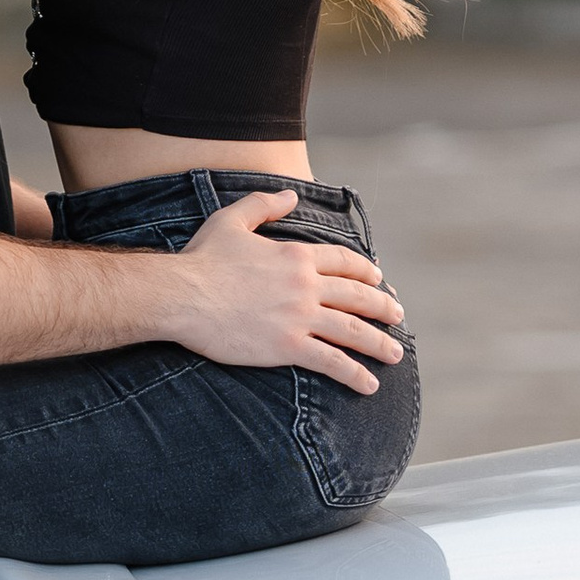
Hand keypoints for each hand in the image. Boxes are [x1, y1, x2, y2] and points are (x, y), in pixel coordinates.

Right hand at [162, 191, 405, 394]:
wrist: (181, 295)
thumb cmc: (201, 260)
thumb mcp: (231, 220)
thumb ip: (264, 205)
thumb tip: (292, 195)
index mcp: (296, 255)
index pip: (344, 262)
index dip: (366, 272)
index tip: (380, 281)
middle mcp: (305, 285)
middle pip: (357, 296)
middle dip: (383, 307)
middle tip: (398, 317)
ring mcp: (299, 317)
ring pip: (353, 330)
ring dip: (379, 343)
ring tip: (395, 354)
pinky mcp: (287, 347)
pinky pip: (331, 362)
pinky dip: (354, 373)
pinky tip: (369, 384)